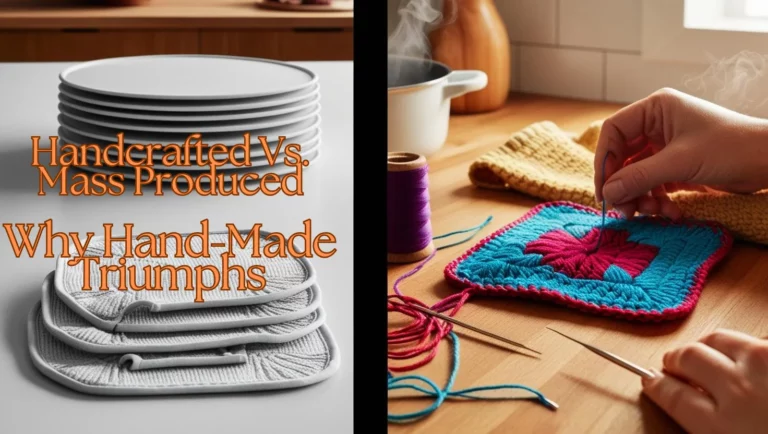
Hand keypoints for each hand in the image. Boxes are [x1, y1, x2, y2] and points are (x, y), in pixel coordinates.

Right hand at [594, 88, 767, 218]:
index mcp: (656, 109)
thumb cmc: (731, 148)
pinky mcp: (677, 165)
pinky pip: (653, 184)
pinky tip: (669, 212)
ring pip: (636, 173)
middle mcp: (657, 124)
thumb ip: (639, 177)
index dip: (605, 161)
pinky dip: (656, 200)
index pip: (614, 132)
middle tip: (624, 210)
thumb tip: (607, 194)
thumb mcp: (680, 163)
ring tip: (651, 213)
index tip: (604, 189)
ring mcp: (666, 145)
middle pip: (622, 156)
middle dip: (623, 185)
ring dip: (640, 196)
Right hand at [641, 329, 767, 433]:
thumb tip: (690, 410)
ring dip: (709, 347)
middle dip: (677, 360)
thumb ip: (709, 428)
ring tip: (711, 357)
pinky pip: (754, 338)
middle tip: (675, 365)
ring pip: (719, 338)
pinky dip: (746, 348)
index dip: (658, 385)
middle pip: (689, 358)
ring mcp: (764, 360)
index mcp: (724, 427)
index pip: (673, 395)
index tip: (652, 380)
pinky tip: (750, 362)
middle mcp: (740, 387)